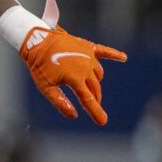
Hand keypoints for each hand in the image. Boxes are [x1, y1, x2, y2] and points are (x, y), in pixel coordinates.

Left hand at [19, 3, 126, 124]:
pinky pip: (104, 51)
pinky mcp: (88, 47)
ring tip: (87, 86)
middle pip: (95, 88)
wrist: (37, 40)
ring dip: (94, 82)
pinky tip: (123, 58)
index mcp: (76, 79)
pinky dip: (114, 55)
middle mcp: (86, 68)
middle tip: (91, 105)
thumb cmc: (39, 65)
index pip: (89, 100)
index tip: (102, 122)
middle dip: (94, 98)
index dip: (95, 112)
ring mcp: (89, 56)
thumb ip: (60, 102)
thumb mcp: (45, 87)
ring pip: (98, 74)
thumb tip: (74, 115)